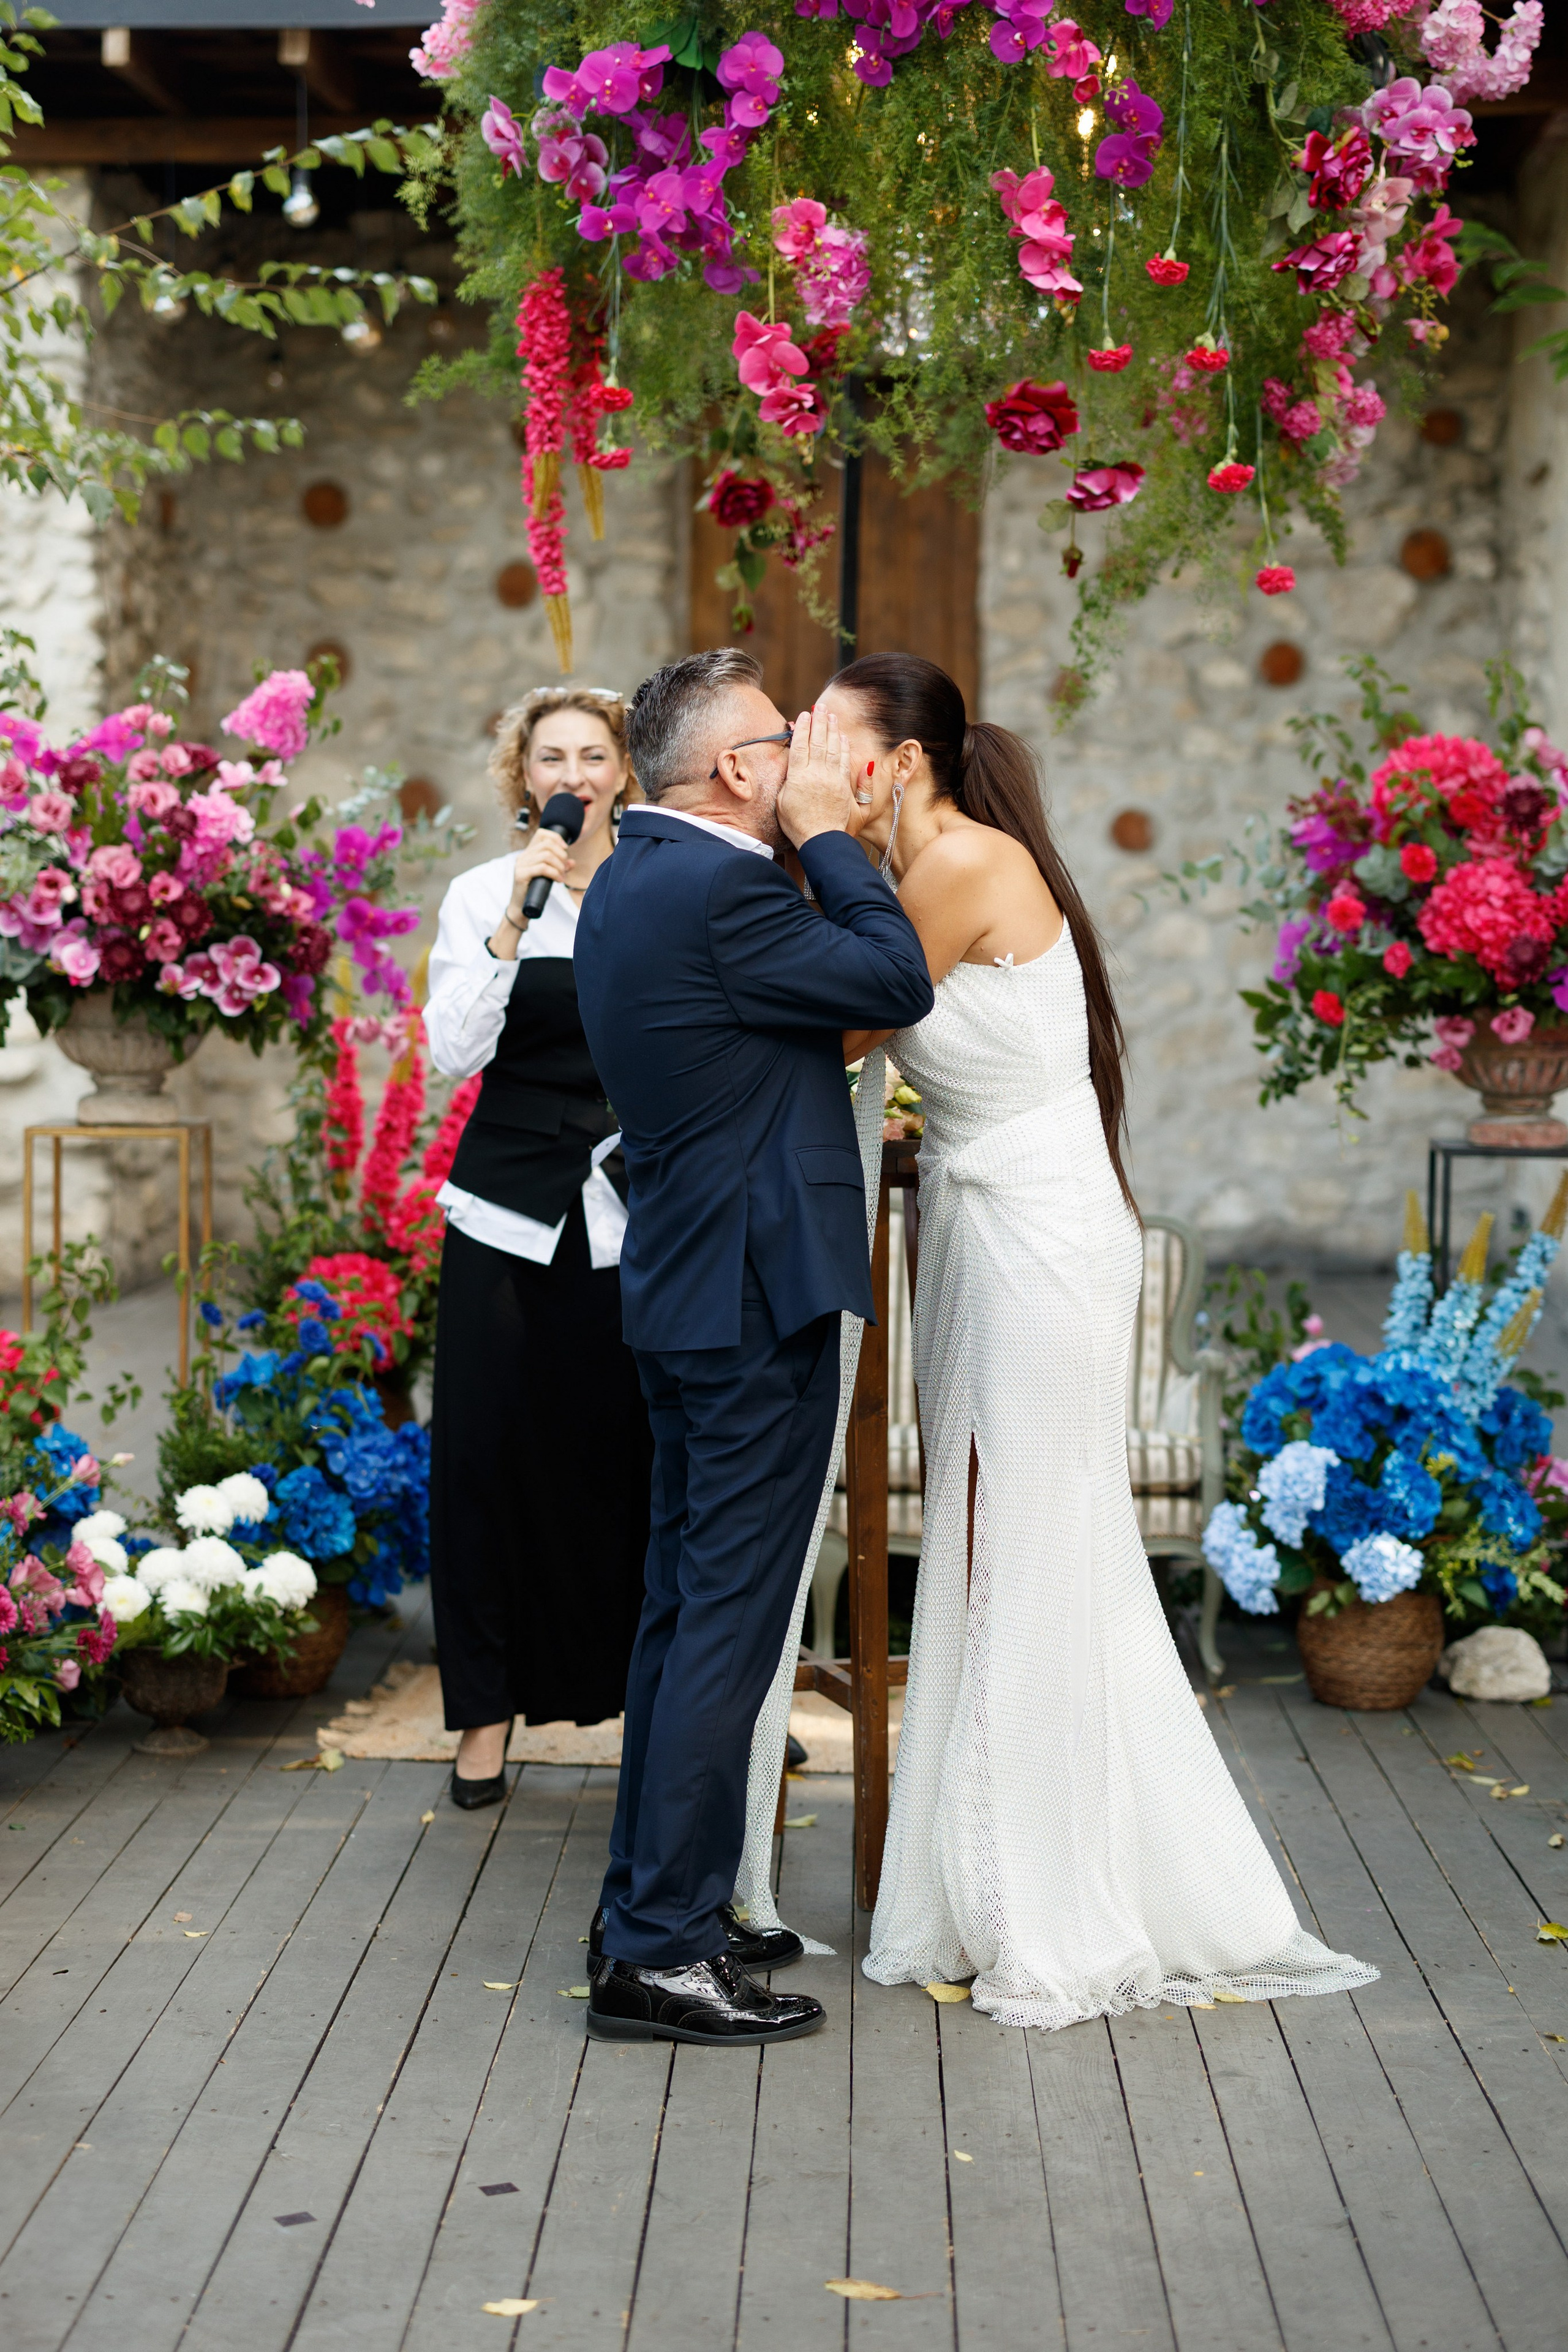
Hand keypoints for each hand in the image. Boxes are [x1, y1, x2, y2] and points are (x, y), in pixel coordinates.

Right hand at [502, 833, 572, 924]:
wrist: (521, 907)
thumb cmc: (535, 890)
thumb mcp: (550, 876)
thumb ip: (560, 867)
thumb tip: (572, 862)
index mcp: (529, 852)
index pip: (541, 834)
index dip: (555, 837)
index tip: (565, 848)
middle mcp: (523, 856)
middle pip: (547, 845)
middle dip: (561, 855)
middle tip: (564, 868)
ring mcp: (521, 864)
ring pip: (546, 856)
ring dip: (559, 866)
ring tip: (562, 875)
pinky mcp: (521, 875)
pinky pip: (542, 868)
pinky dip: (554, 873)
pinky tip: (558, 880)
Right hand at [777, 704, 854, 848]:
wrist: (820, 839)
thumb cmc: (797, 824)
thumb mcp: (783, 801)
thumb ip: (789, 780)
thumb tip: (796, 763)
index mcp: (798, 776)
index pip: (800, 746)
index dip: (802, 728)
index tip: (804, 715)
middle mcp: (816, 773)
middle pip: (818, 741)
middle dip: (818, 721)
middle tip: (819, 707)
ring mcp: (831, 778)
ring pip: (832, 747)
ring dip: (832, 729)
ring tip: (831, 715)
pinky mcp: (843, 785)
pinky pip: (844, 761)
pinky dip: (843, 747)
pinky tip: (842, 737)